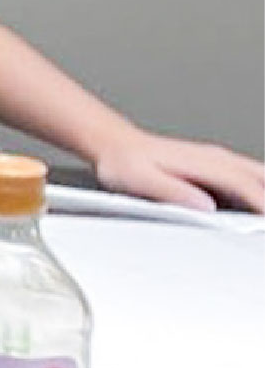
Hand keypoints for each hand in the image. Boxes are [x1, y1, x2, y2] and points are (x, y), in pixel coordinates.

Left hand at [91, 131, 264, 213]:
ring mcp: (218, 163)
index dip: (262, 205)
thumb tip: (204, 206)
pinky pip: (247, 181)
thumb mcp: (141, 179)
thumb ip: (172, 192)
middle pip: (260, 178)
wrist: (116, 146)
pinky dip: (259, 194)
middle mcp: (217, 159)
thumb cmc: (124, 162)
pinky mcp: (215, 170)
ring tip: (262, 222)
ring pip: (258, 177)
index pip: (244, 185)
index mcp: (204, 162)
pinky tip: (256, 213)